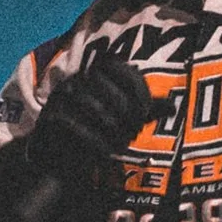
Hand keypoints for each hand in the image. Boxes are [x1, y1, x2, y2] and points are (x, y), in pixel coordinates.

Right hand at [29, 59, 158, 171]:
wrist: (60, 156)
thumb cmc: (95, 131)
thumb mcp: (121, 118)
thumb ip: (142, 110)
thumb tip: (171, 106)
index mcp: (92, 73)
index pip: (117, 66)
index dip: (136, 86)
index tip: (146, 110)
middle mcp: (75, 80)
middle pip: (107, 88)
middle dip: (125, 112)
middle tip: (134, 133)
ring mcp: (60, 97)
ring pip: (93, 108)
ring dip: (112, 129)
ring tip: (121, 145)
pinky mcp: (50, 117)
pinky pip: (76, 126)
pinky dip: (94, 142)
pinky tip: (106, 154)